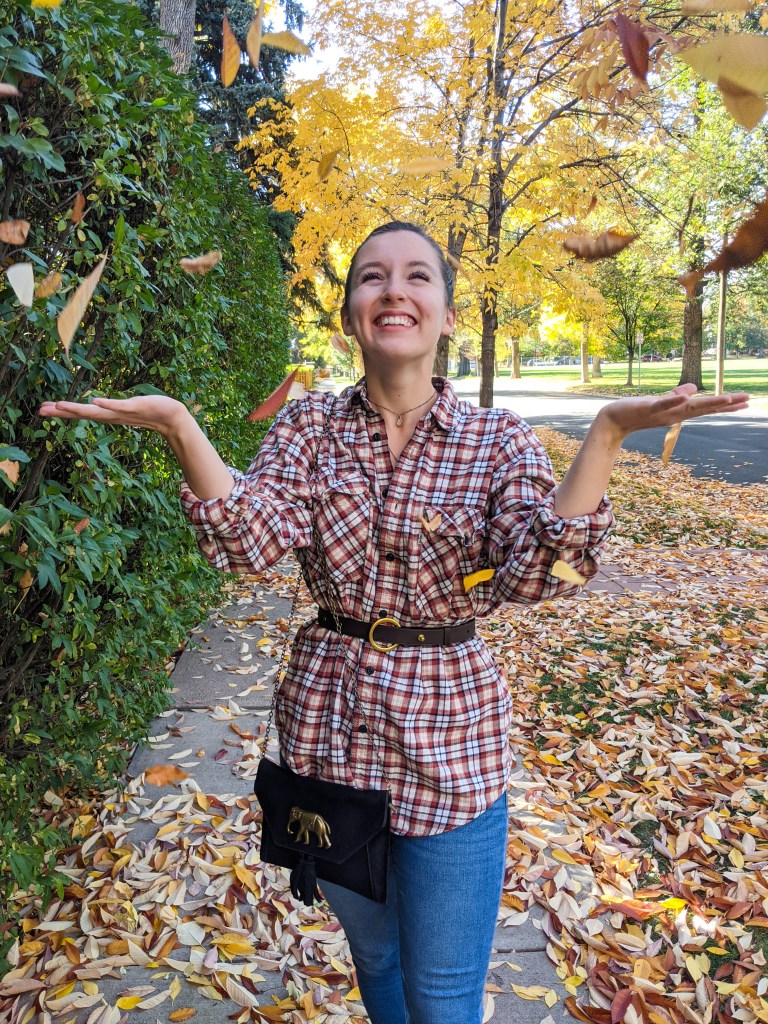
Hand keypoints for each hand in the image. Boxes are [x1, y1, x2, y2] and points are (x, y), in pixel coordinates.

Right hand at [38, 394, 189, 438]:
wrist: (171, 418)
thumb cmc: (149, 411)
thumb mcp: (125, 409)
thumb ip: (110, 408)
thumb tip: (97, 405)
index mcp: (108, 415)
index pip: (81, 413)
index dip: (62, 412)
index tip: (43, 409)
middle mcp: (112, 416)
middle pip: (83, 414)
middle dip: (62, 412)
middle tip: (41, 410)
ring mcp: (122, 412)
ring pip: (97, 412)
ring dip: (78, 409)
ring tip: (61, 405)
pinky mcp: (134, 407)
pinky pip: (118, 405)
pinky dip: (107, 404)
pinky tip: (94, 401)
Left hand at [597, 383, 749, 443]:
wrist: (615, 420)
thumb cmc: (638, 411)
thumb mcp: (661, 401)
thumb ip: (677, 396)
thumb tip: (693, 388)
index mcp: (679, 411)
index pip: (706, 407)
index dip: (725, 405)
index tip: (745, 402)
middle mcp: (675, 413)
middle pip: (704, 408)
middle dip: (725, 404)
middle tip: (747, 400)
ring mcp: (663, 411)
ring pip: (689, 407)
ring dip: (707, 403)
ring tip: (727, 398)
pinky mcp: (649, 407)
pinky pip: (663, 403)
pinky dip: (674, 400)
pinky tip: (687, 396)